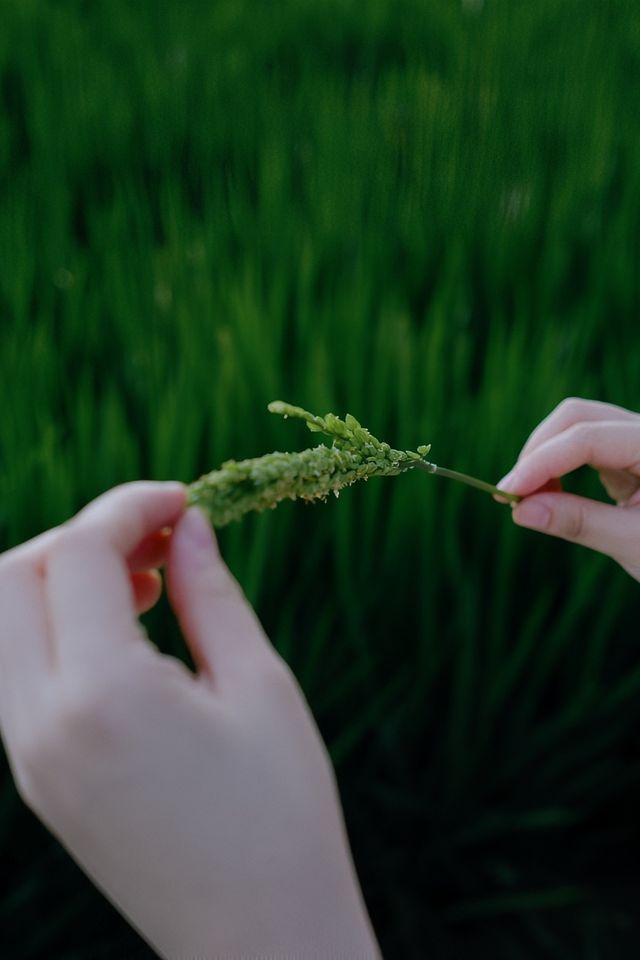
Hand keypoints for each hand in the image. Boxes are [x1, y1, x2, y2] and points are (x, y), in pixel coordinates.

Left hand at [0, 482, 379, 958]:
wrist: (260, 942)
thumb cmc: (281, 814)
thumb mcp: (259, 687)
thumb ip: (210, 592)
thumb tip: (187, 522)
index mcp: (103, 697)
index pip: (75, 555)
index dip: (127, 506)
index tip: (181, 499)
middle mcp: (40, 726)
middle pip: (11, 579)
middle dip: (78, 536)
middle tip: (158, 540)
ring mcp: (27, 758)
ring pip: (2, 625)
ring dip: (61, 581)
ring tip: (146, 585)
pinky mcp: (35, 779)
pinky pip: (18, 673)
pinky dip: (57, 630)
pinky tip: (127, 635)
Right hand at [497, 397, 639, 581]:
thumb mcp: (634, 543)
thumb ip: (578, 523)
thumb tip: (520, 511)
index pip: (588, 437)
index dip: (541, 462)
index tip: (507, 491)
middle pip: (578, 416)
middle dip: (540, 450)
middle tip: (513, 494)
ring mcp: (639, 439)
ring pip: (578, 425)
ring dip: (546, 456)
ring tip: (528, 498)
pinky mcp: (631, 453)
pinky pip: (585, 445)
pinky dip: (560, 465)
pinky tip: (550, 494)